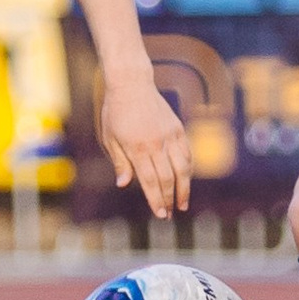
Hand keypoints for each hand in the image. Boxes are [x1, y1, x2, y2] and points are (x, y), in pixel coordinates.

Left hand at [100, 76, 189, 218]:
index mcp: (137, 148)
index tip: (160, 214)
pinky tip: (186, 180)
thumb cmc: (116, 112)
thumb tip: (124, 185)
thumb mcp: (110, 138)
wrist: (132, 84)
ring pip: (182, 168)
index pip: (149, 181)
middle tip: (169, 215)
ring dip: (184, 188)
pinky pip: (187, 153)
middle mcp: (156, 143)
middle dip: (169, 199)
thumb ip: (120, 162)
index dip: (156, 199)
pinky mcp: (177, 128)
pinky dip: (188, 169)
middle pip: (168, 178)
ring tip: (183, 203)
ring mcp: (170, 136)